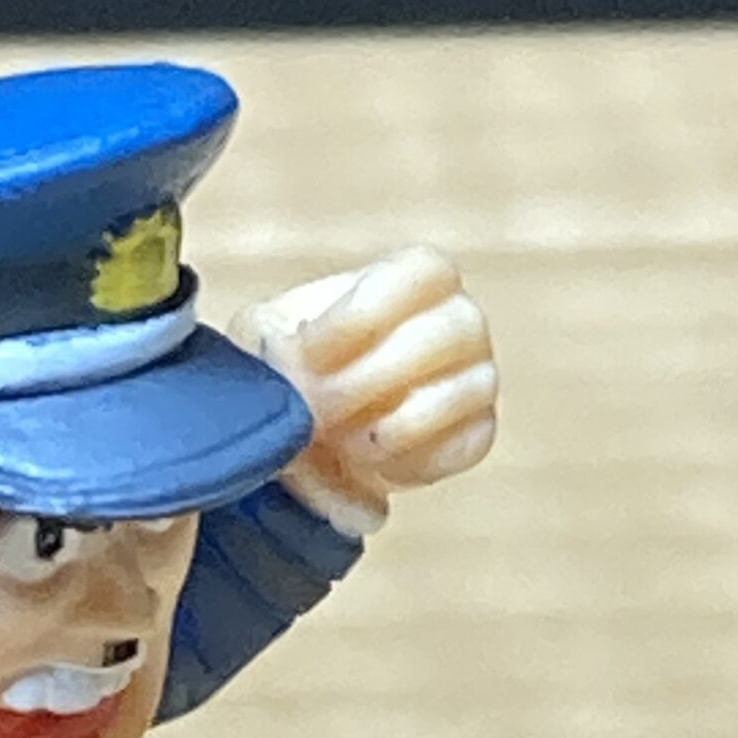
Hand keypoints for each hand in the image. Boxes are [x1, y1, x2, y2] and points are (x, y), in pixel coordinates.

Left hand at [233, 247, 496, 528]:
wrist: (305, 434)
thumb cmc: (288, 369)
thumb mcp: (262, 340)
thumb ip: (268, 339)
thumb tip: (287, 363)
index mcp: (413, 279)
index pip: (426, 270)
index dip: (365, 313)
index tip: (307, 354)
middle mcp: (457, 321)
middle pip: (454, 328)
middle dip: (375, 377)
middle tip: (320, 411)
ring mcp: (475, 377)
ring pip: (471, 388)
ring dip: (402, 423)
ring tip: (345, 444)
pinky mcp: (475, 435)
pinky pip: (470, 445)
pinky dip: (419, 461)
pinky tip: (372, 467)